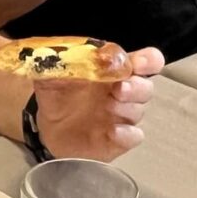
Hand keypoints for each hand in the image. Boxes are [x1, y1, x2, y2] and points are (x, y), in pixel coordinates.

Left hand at [31, 47, 164, 161]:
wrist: (48, 129)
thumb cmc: (58, 97)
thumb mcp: (52, 77)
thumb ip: (56, 65)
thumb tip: (56, 57)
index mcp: (113, 72)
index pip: (146, 62)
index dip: (148, 61)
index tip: (138, 63)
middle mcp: (123, 93)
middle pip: (146, 87)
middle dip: (136, 87)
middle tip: (118, 88)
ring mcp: (123, 117)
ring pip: (139, 110)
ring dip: (127, 107)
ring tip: (108, 106)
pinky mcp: (119, 140)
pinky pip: (134, 136)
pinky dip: (127, 133)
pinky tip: (113, 130)